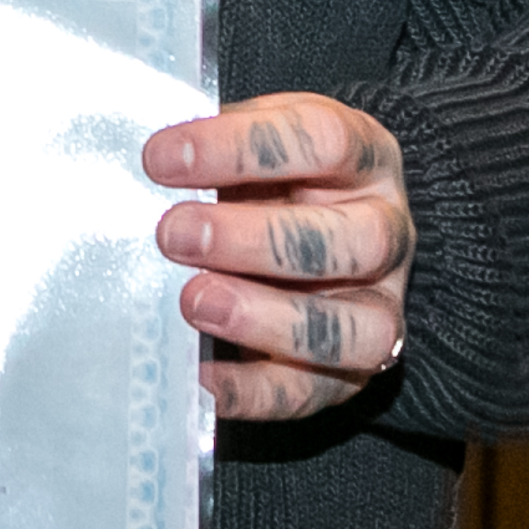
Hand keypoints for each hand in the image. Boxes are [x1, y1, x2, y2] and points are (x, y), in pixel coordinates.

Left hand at [142, 93, 413, 421]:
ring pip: (354, 329)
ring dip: (265, 319)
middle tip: (173, 235)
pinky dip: (252, 391)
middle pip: (346, 241)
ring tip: (193, 302)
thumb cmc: (278, 175)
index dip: (239, 147)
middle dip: (253, 240)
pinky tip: (200, 373)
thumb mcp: (257, 135)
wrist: (330, 229)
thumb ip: (217, 146)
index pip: (320, 140)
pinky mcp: (353, 371)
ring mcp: (380, 307)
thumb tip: (144, 164)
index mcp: (364, 156)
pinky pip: (312, 393)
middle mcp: (385, 231)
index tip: (161, 159)